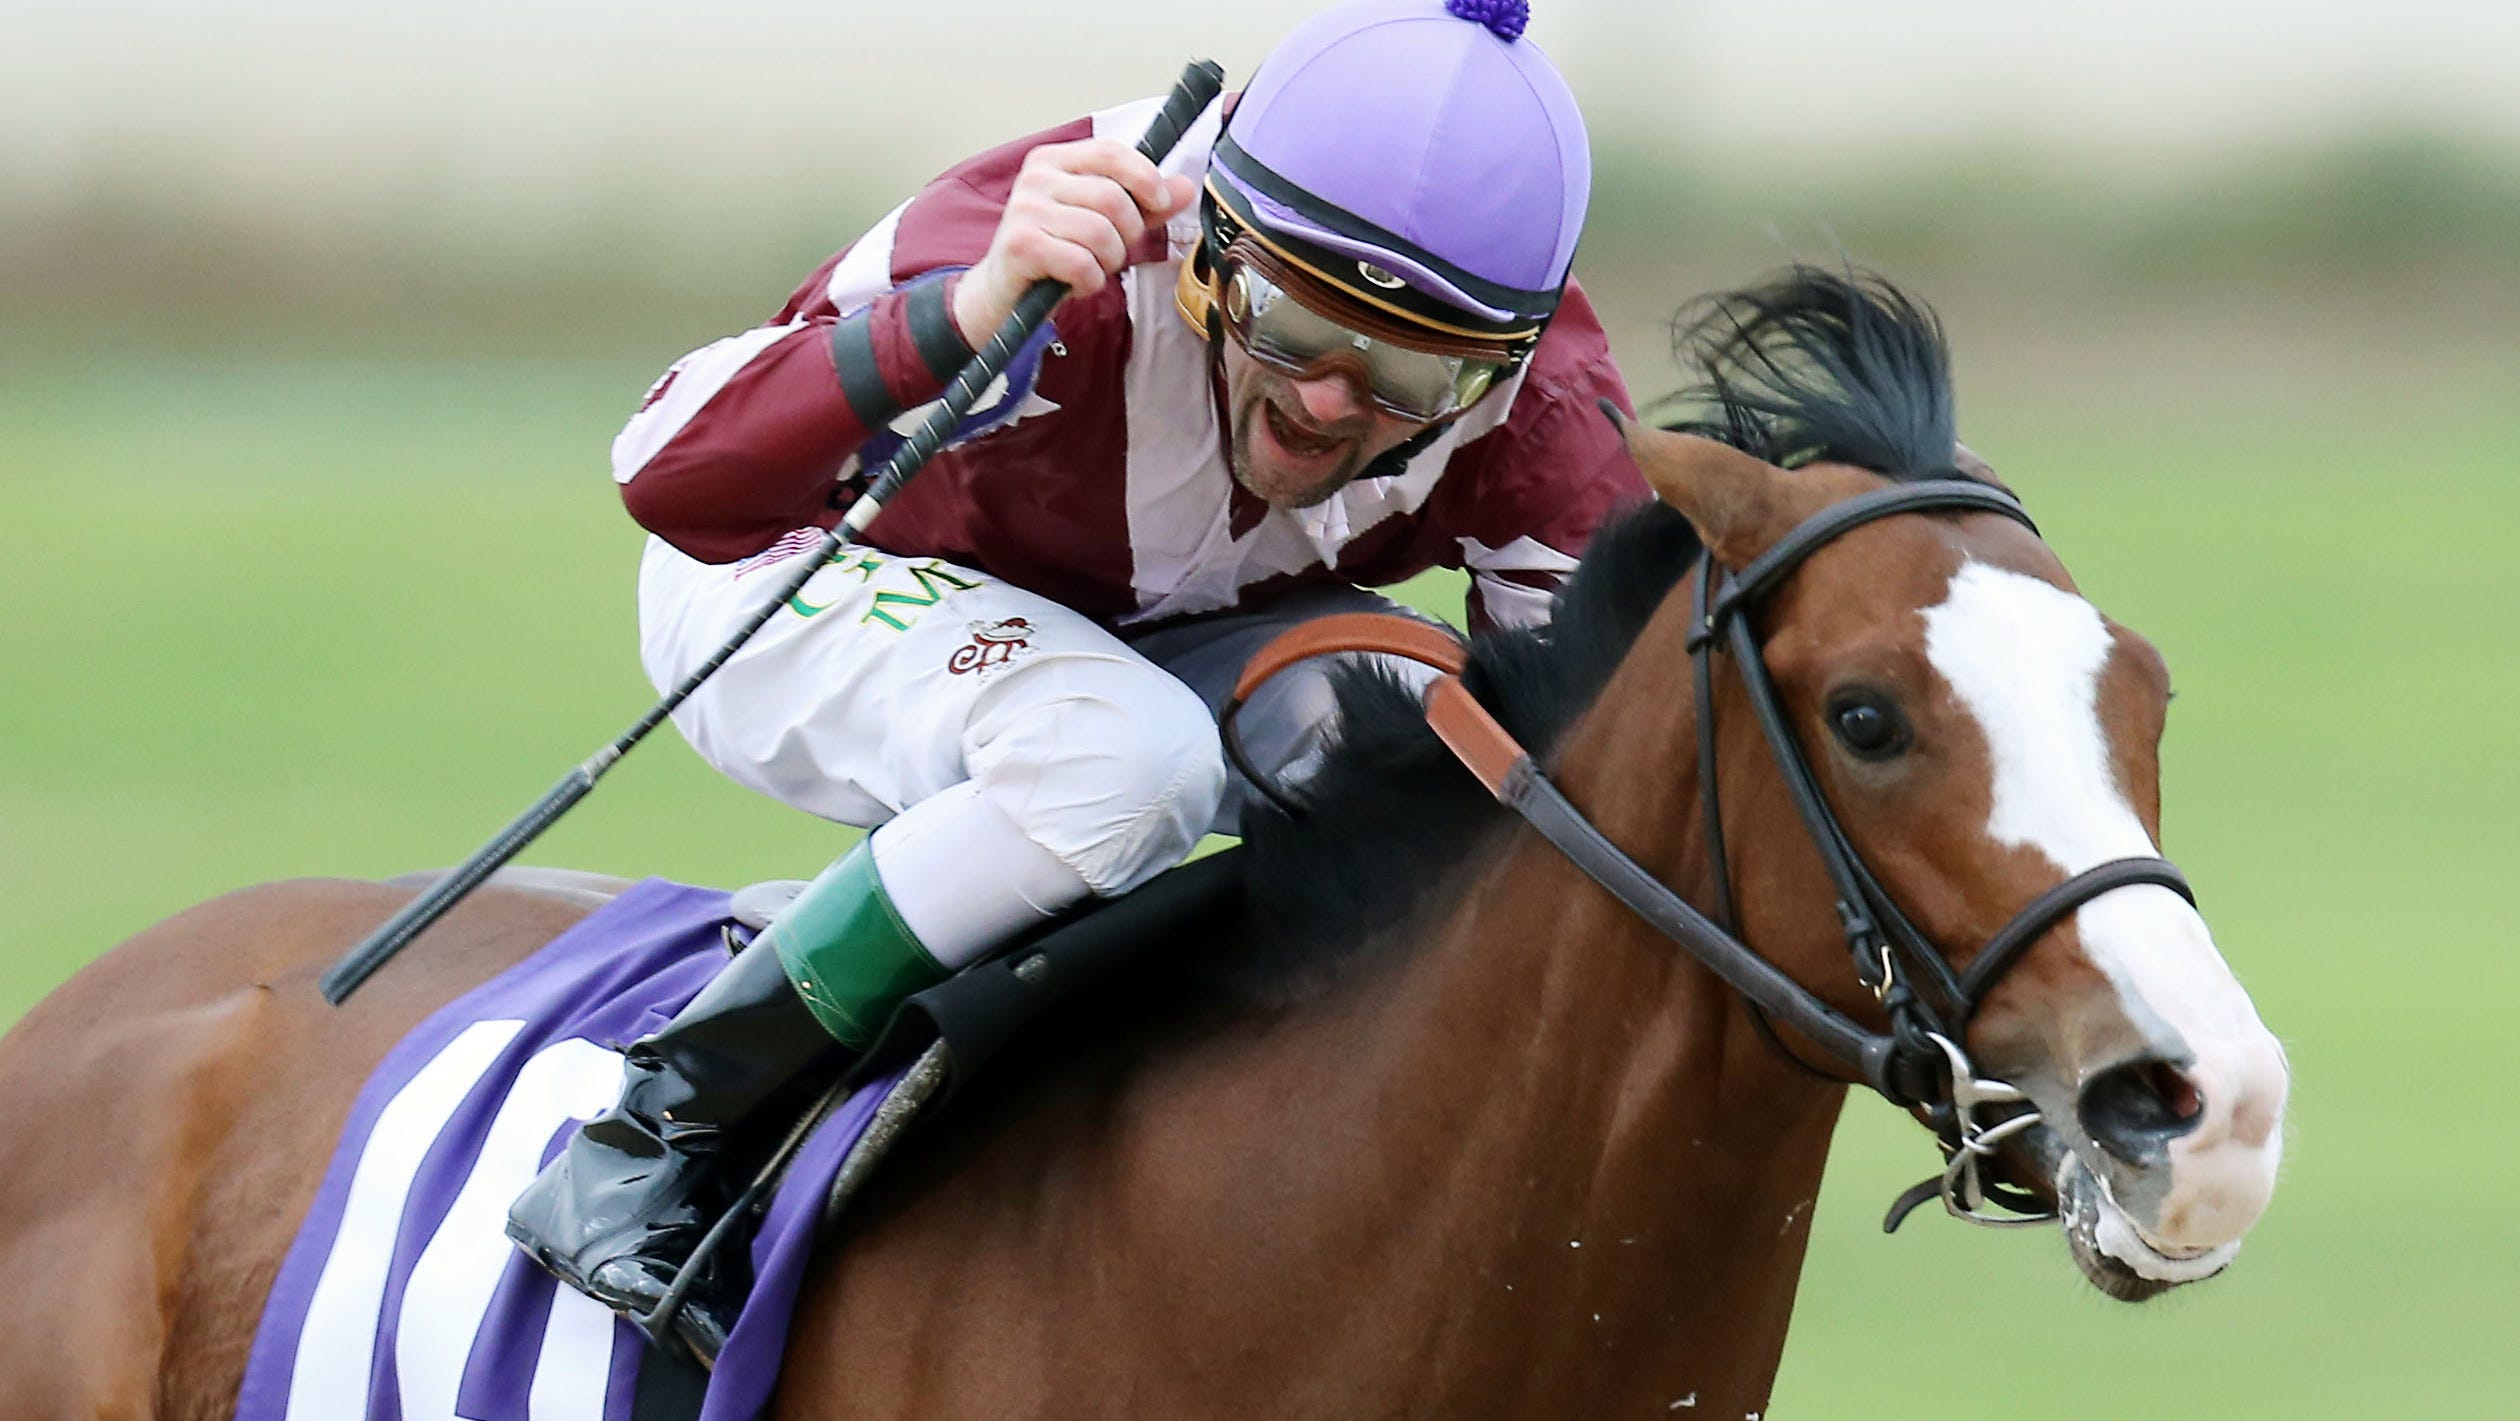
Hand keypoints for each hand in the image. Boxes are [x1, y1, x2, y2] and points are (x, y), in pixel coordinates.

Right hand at [951, 138, 1197, 347]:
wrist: (1004, 292)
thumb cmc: (1055, 253)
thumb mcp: (1101, 222)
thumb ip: (1143, 204)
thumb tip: (1184, 187)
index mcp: (1055, 160)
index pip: (1111, 151)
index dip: (1144, 177)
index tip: (1160, 202)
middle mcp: (1036, 177)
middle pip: (1113, 198)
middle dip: (1128, 234)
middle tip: (1113, 251)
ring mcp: (1024, 209)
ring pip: (1100, 233)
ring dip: (1108, 262)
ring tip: (1092, 268)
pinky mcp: (1020, 245)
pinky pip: (1081, 262)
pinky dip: (1090, 281)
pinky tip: (1077, 283)